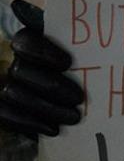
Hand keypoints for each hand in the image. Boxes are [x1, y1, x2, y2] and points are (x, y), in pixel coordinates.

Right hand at [0, 1, 82, 138]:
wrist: (59, 94)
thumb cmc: (75, 66)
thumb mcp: (75, 51)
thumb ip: (74, 42)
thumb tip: (76, 31)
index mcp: (26, 42)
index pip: (24, 40)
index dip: (42, 51)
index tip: (67, 64)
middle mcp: (6, 59)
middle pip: (20, 70)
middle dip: (51, 86)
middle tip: (79, 98)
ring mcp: (0, 82)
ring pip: (13, 94)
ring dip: (46, 107)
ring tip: (74, 116)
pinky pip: (5, 114)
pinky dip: (30, 123)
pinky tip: (53, 129)